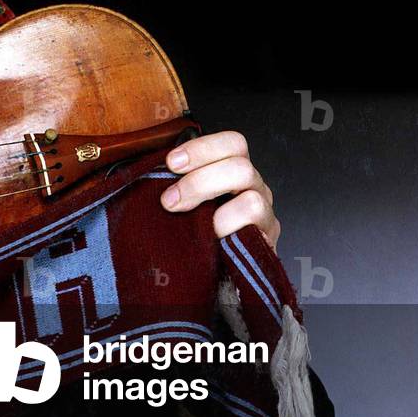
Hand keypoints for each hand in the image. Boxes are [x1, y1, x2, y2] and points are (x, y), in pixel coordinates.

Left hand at [161, 131, 280, 248]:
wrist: (213, 273)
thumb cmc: (196, 231)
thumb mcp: (186, 200)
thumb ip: (177, 182)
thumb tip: (150, 171)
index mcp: (234, 170)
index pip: (233, 143)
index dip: (202, 148)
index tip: (171, 162)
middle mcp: (253, 187)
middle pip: (241, 166)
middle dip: (199, 181)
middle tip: (170, 200)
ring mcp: (264, 213)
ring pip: (251, 198)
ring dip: (213, 210)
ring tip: (189, 223)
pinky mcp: (267, 239)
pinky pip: (252, 226)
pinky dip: (226, 229)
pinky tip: (210, 238)